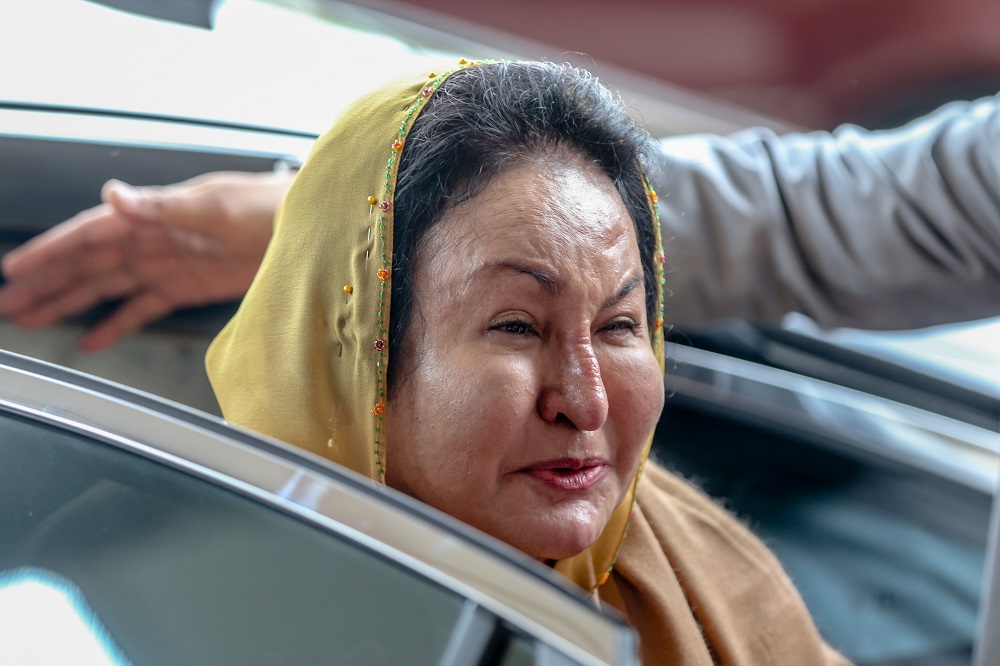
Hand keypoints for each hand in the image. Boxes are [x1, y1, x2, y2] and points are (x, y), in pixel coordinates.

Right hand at [0, 170, 291, 351]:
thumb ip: (163, 206)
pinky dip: (117, 323)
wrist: (308, 228)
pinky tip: (91, 339)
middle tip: (10, 305)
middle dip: (48, 284)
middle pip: (89, 265)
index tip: (17, 269)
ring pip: (107, 287)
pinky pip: (143, 308)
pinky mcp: (188, 289)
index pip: (89, 234)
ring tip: (32, 320)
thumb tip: (116, 194)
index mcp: (152, 215)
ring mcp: (168, 265)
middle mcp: (153, 239)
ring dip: (70, 303)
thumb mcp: (215, 205)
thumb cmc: (267, 205)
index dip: (51, 252)